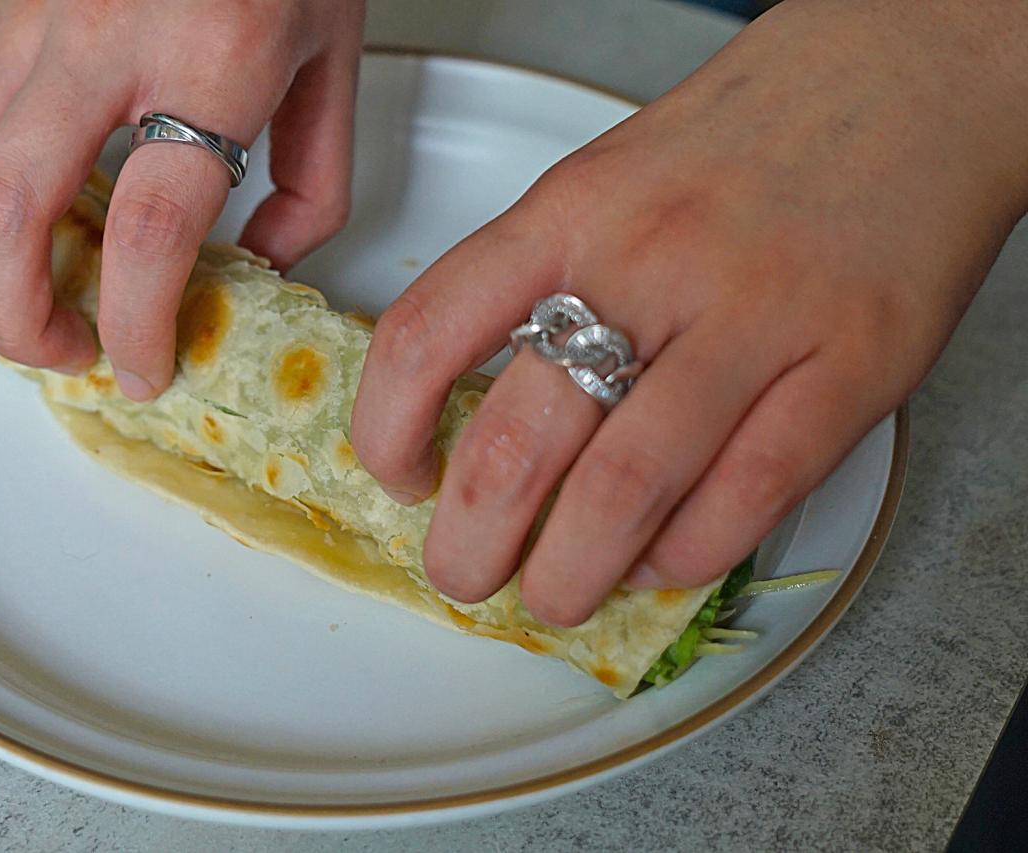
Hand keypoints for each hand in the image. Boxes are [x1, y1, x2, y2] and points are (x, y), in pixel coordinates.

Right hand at [0, 0, 363, 397]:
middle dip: (21, 315)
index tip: (147, 368)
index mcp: (213, 55)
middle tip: (66, 352)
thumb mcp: (334, 61)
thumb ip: (312, 183)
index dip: (139, 323)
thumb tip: (257, 270)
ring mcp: (32, 18)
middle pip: (12, 208)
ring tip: (12, 314)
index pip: (153, 228)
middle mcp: (105, 36)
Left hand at [351, 0, 1027, 625]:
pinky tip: (660, 559)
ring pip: (623, 493)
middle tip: (464, 573)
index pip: (426, 336)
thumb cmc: (747, 138)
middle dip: (469, 543)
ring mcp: (755, 316)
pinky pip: (743, 499)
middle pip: (517, 446)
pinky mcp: (852, 367)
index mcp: (571, 210)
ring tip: (553, 596)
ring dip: (569, 576)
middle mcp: (649, 262)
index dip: (387, 431)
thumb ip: (541, 280)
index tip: (399, 475)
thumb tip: (479, 411)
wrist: (913, 76)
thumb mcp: (609, 178)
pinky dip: (683, 556)